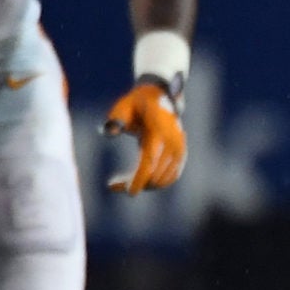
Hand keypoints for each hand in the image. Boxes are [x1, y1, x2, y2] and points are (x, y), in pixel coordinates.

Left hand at [102, 79, 184, 194]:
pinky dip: (154, 183)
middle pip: (156, 175)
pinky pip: (170, 177)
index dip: (139, 179)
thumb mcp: (123, 106)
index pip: (150, 162)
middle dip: (136, 183)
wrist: (161, 97)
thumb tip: (108, 132)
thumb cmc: (137, 103)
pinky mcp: (181, 156)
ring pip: (163, 180)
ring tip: (120, 182)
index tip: (129, 192)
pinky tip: (135, 180)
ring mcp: (180, 150)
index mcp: (159, 131)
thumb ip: (115, 118)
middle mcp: (174, 143)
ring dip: (143, 185)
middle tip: (112, 184)